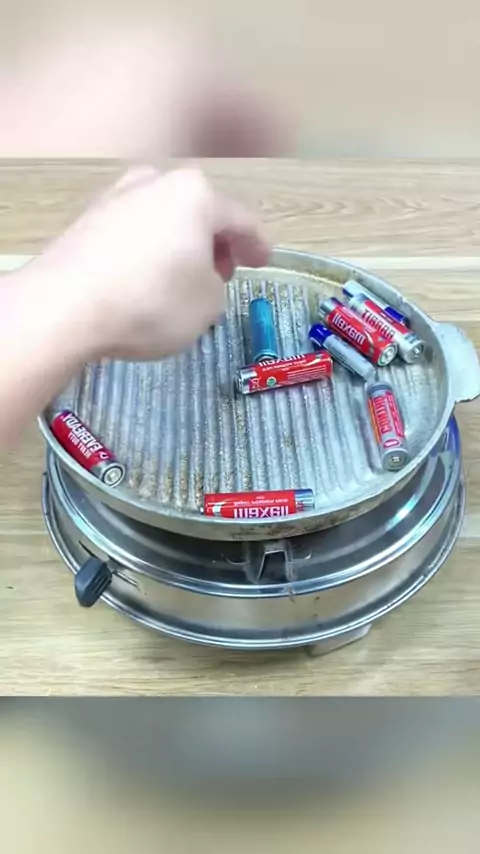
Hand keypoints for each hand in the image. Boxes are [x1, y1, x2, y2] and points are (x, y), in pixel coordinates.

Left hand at [32, 166, 269, 360]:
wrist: (66, 305)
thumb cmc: (152, 301)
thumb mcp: (208, 304)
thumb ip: (216, 285)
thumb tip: (200, 278)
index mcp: (197, 194)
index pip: (242, 219)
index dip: (258, 243)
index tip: (263, 260)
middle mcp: (157, 181)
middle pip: (200, 210)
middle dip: (216, 241)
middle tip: (224, 271)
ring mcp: (117, 195)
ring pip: (165, 217)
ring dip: (180, 243)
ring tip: (183, 277)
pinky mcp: (88, 218)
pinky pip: (134, 230)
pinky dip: (149, 248)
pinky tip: (146, 276)